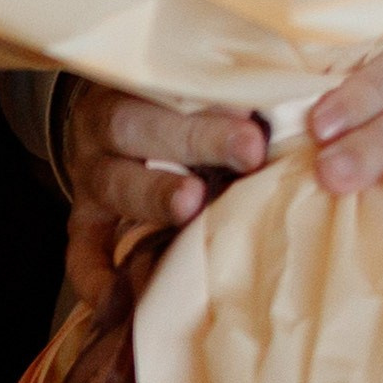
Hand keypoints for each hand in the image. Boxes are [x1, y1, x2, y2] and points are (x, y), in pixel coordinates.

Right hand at [56, 78, 270, 305]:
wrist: (114, 124)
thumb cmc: (179, 109)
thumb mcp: (195, 89)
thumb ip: (237, 94)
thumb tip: (301, 102)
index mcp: (136, 83)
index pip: (166, 80)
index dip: (209, 94)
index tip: (257, 109)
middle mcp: (107, 126)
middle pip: (136, 126)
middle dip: (194, 139)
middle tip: (248, 150)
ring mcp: (92, 176)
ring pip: (113, 183)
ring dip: (155, 195)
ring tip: (193, 206)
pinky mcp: (85, 224)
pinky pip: (80, 254)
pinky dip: (95, 279)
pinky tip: (121, 302)